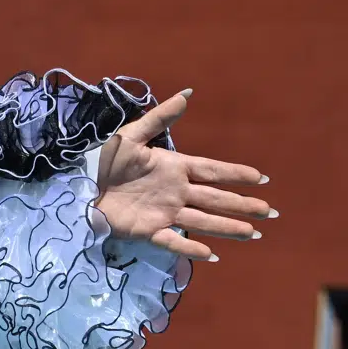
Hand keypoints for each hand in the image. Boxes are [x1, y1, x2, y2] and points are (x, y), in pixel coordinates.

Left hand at [95, 91, 273, 260]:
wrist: (78, 185)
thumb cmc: (104, 159)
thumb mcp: (131, 135)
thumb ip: (160, 116)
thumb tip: (188, 93)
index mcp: (174, 167)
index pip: (213, 171)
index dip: (236, 174)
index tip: (262, 178)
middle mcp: (175, 192)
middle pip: (216, 199)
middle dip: (243, 205)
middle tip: (269, 212)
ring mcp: (163, 213)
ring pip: (203, 221)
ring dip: (228, 227)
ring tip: (253, 233)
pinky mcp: (148, 230)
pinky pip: (173, 242)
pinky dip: (191, 249)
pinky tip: (212, 255)